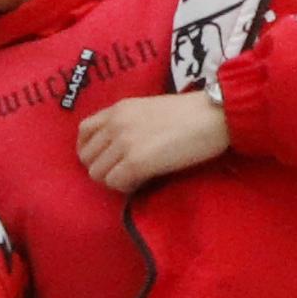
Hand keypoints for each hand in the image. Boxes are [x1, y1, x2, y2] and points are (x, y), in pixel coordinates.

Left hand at [74, 90, 231, 193]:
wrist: (213, 116)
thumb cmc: (189, 114)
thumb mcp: (148, 110)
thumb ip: (128, 124)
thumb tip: (117, 149)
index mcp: (117, 109)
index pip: (83, 131)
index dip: (90, 150)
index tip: (106, 159)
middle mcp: (115, 124)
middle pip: (87, 158)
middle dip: (103, 168)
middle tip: (124, 172)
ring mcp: (124, 143)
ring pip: (98, 174)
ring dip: (114, 180)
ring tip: (136, 177)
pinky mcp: (136, 162)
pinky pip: (116, 183)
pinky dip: (126, 187)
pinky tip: (143, 182)